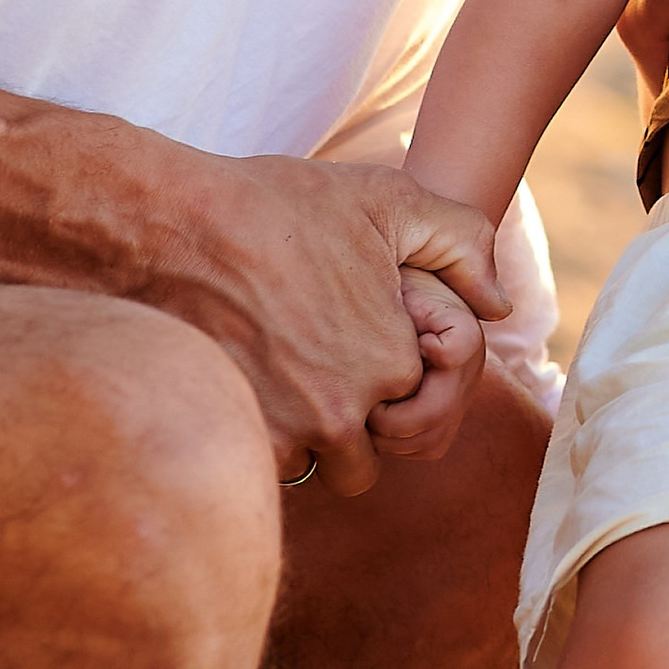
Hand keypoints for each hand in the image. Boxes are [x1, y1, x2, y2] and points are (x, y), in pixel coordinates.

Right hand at [153, 155, 510, 497]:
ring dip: (302, 439)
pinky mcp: (232, 439)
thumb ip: (463, 243)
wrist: (168, 224)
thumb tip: (499, 303)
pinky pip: (262, 468)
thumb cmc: (279, 204)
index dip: (382, 367)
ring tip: (276, 376)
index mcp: (389, 360)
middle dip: (350, 426)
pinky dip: (256, 439)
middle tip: (314, 370)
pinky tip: (242, 384)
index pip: (411, 399)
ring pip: (313, 467)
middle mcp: (343, 410)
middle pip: (365, 456)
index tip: (347, 332)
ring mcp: (285, 432)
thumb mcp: (389, 200)